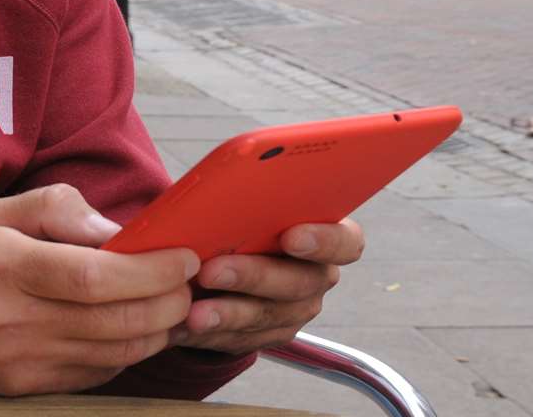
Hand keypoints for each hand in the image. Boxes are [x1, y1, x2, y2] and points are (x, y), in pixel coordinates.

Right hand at [0, 184, 199, 395]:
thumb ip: (55, 210)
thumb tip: (115, 231)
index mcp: (2, 267)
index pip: (93, 276)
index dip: (149, 271)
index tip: (182, 256)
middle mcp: (10, 321)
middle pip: (113, 320)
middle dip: (167, 301)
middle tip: (189, 281)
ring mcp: (18, 363)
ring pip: (113, 352)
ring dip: (157, 330)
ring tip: (175, 303)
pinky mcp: (24, 389)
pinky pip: (94, 373)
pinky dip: (127, 352)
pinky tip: (138, 328)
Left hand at [173, 219, 363, 353]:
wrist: (229, 255)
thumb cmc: (244, 218)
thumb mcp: (251, 204)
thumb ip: (249, 200)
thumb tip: (220, 194)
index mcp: (327, 235)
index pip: (346, 241)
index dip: (324, 241)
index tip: (291, 236)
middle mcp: (318, 276)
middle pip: (299, 282)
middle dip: (252, 276)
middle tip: (212, 271)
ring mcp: (297, 310)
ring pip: (267, 316)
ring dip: (227, 313)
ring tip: (193, 310)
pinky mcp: (270, 335)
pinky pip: (243, 338)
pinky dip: (212, 332)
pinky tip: (186, 324)